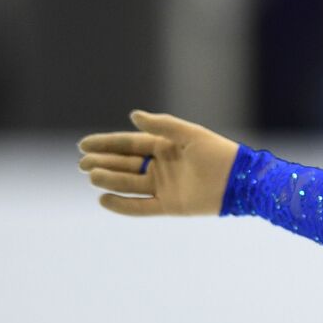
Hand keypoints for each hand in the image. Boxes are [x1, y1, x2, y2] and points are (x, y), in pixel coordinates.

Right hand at [78, 110, 239, 215]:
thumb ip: (162, 126)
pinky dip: (122, 205)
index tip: (83, 144)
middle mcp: (161, 167)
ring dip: (109, 180)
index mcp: (165, 147)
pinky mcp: (170, 206)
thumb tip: (133, 116)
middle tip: (81, 163)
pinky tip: (103, 200)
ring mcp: (164, 187)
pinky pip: (140, 206)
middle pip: (125, 164)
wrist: (240, 181)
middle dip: (103, 162)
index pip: (129, 144)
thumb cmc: (218, 153)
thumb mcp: (190, 134)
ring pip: (129, 184)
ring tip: (91, 176)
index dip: (106, 144)